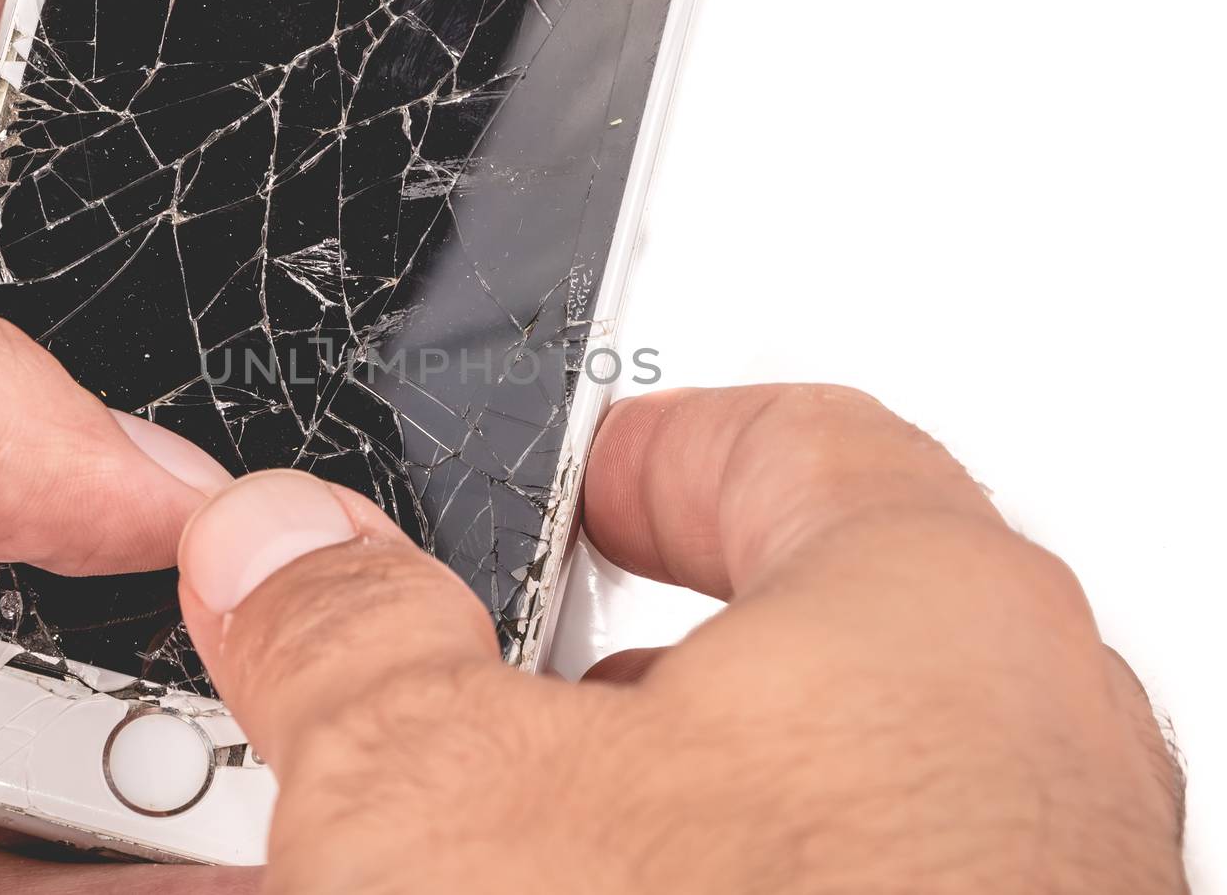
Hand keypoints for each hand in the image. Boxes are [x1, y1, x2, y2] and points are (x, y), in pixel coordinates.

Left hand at [0, 0, 248, 891]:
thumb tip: (158, 482)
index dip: (41, 80)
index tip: (181, 98)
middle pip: (24, 405)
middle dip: (148, 435)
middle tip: (251, 473)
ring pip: (39, 638)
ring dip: (153, 664)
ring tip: (246, 683)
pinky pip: (10, 844)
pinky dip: (123, 852)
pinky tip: (219, 836)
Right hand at [177, 386, 1187, 892]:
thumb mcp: (446, 802)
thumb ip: (350, 633)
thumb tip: (277, 543)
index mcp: (931, 616)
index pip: (778, 437)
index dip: (629, 449)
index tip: (535, 491)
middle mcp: (1011, 755)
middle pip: (781, 620)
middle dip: (596, 659)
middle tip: (475, 681)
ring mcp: (1005, 891)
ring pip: (785, 791)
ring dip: (627, 809)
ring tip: (488, 842)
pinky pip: (801, 888)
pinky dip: (690, 890)